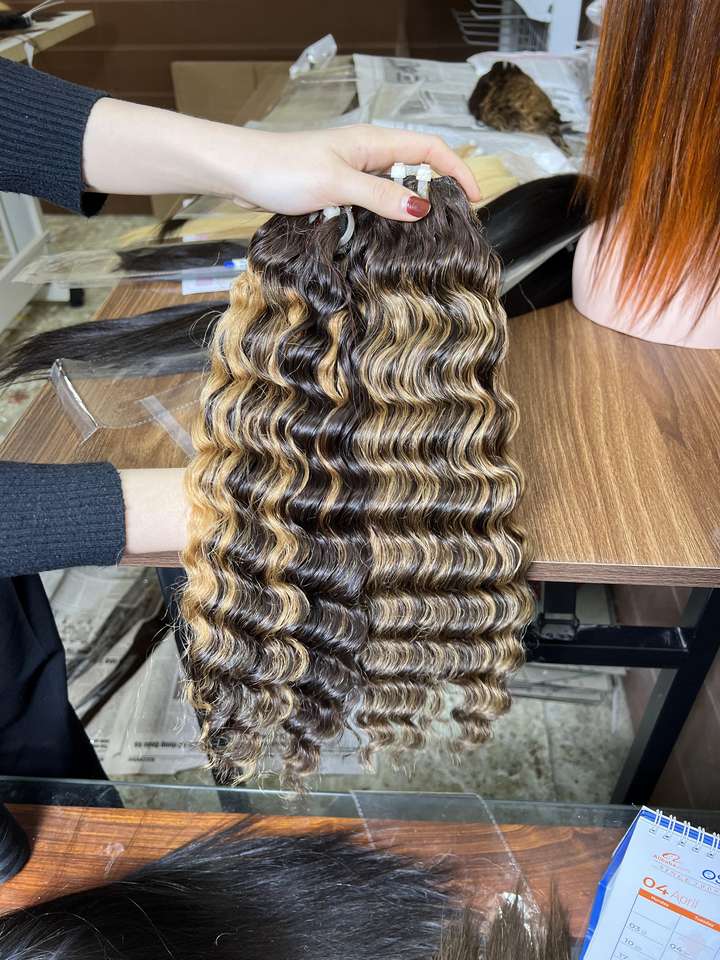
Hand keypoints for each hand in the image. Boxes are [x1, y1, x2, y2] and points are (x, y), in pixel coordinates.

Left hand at [84, 100, 479, 221]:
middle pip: (414, 170)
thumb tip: (421, 209)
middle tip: (452, 227)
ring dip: (407, 212)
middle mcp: (366, 155)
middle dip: (437, 194)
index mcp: (373, 143)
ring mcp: (350, 173)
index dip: (456, 170)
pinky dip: (382, 220)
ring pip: (391, 191)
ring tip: (423, 241)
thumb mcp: (338, 185)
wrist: (240, 171)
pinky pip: (369, 204)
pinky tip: (383, 240)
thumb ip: (380, 197)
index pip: (428, 149)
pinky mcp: (334, 191)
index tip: (474, 198)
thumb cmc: (283, 169)